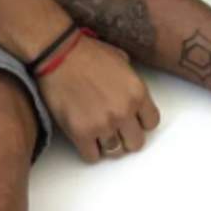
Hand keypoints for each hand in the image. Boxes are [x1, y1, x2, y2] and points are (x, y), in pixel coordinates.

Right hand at [37, 34, 160, 162]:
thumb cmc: (87, 53)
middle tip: (116, 128)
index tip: (133, 120)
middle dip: (126, 136)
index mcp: (137, 92)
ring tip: (98, 130)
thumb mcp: (122, 61)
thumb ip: (131, 84)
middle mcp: (124, 111)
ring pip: (115, 152)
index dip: (141, 122)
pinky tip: (85, 136)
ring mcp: (103, 124)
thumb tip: (131, 96)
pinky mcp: (81, 133)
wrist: (59, 53)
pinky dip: (89, 149)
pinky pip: (92, 157)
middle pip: (136, 142)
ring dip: (108, 143)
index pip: (151, 123)